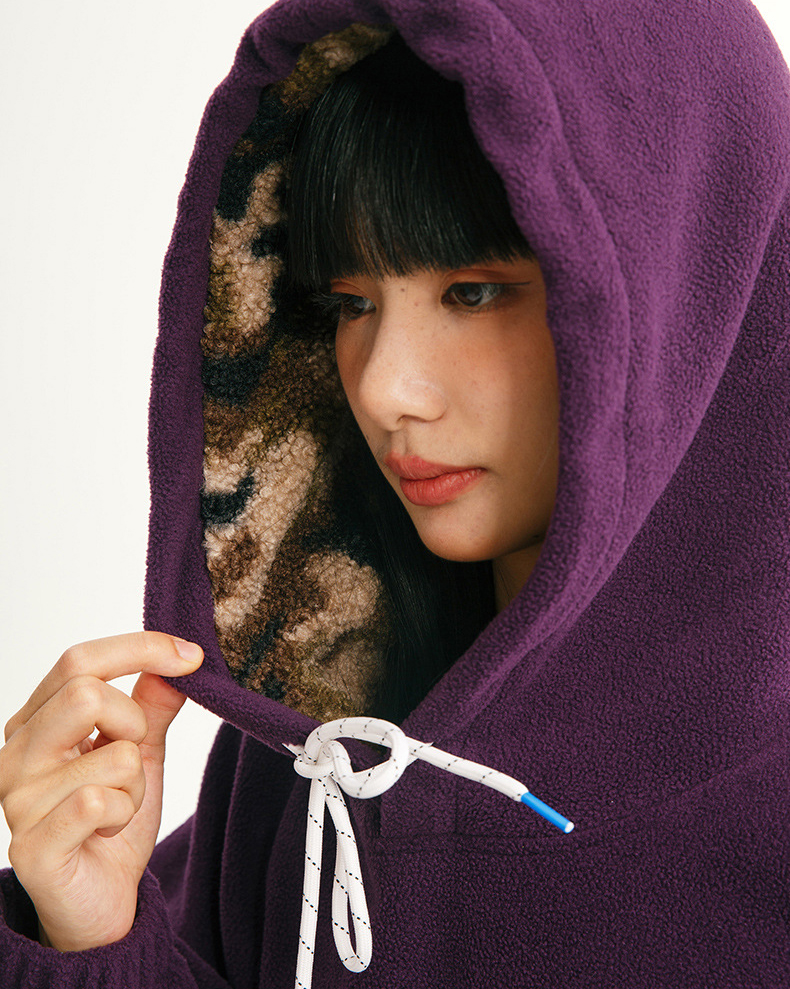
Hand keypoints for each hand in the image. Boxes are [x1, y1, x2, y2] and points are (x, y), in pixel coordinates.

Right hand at [0, 631, 202, 950]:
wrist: (102, 900)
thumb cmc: (112, 819)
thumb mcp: (142, 752)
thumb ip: (153, 706)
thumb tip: (176, 662)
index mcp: (36, 722)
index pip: (80, 660)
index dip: (142, 649)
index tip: (193, 656)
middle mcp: (16, 754)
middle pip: (85, 692)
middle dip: (134, 723)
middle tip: (133, 757)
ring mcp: (17, 800)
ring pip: (111, 754)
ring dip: (135, 783)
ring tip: (116, 807)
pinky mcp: (32, 846)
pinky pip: (101, 801)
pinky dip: (125, 813)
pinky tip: (106, 831)